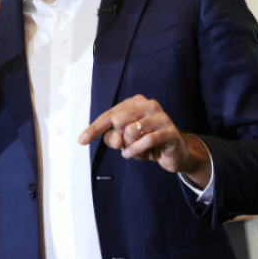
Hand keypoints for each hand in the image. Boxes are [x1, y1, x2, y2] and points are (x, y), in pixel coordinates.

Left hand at [78, 95, 210, 187]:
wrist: (175, 152)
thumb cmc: (147, 142)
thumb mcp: (125, 142)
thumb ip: (113, 138)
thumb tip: (114, 139)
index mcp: (135, 102)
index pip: (108, 115)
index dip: (94, 128)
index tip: (82, 140)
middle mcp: (147, 104)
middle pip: (118, 120)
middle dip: (119, 138)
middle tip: (128, 146)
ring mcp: (160, 116)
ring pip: (131, 131)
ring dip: (130, 147)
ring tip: (137, 151)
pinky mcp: (169, 130)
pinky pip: (146, 141)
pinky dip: (138, 151)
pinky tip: (141, 156)